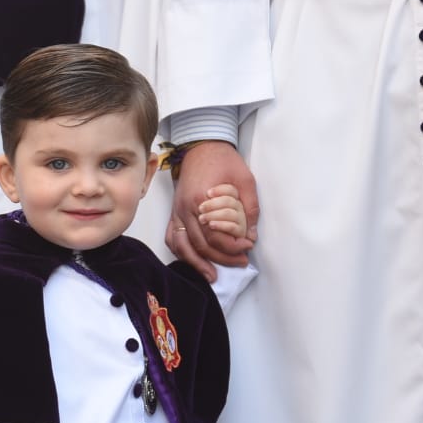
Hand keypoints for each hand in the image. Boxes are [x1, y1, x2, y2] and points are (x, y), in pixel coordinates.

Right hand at [168, 142, 258, 279]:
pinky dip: (181, 252)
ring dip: (197, 263)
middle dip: (221, 258)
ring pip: (183, 246)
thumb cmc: (224, 161)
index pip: (215, 235)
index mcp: (201, 200)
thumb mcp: (245, 179)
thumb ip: (250, 207)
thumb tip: (250, 234)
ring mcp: (177, 212)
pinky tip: (193, 262)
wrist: (202, 146)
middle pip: (201, 244)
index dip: (232, 246)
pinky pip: (172, 238)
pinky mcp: (174, 213)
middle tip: (241, 262)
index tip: (248, 247)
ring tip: (212, 276)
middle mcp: (186, 209)